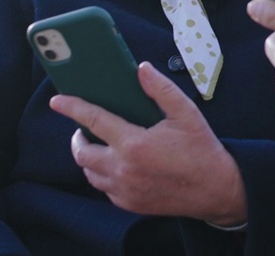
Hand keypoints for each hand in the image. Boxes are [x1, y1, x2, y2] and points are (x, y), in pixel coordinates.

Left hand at [49, 62, 246, 224]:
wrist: (217, 190)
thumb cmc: (202, 150)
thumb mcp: (186, 113)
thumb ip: (161, 90)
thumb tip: (142, 70)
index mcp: (134, 144)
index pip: (93, 120)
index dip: (72, 108)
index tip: (57, 101)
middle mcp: (123, 169)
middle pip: (82, 153)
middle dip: (77, 139)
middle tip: (83, 129)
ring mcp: (124, 189)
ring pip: (90, 174)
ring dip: (89, 158)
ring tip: (99, 146)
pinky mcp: (129, 203)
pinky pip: (105, 189)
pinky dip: (104, 175)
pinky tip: (117, 165)